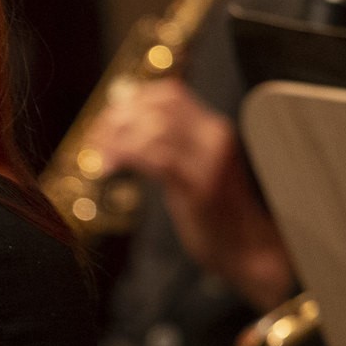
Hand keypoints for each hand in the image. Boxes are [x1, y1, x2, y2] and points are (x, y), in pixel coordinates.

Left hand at [84, 78, 293, 309]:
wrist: (250, 250)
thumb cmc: (214, 214)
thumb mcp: (191, 171)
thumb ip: (166, 147)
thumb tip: (121, 127)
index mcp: (214, 130)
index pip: (170, 94)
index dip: (132, 100)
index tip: (106, 119)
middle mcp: (215, 137)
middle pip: (159, 106)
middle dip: (119, 117)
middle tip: (95, 138)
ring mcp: (210, 161)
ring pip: (155, 129)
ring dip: (117, 138)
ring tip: (100, 156)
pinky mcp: (201, 187)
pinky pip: (157, 159)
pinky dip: (125, 156)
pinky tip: (109, 167)